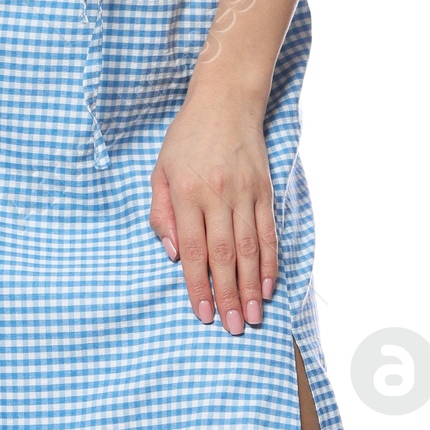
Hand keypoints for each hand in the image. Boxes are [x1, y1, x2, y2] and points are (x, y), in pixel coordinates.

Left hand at [150, 89, 278, 334]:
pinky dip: (269, 261)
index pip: (191, 249)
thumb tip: (171, 255)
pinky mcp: (264, 191)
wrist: (226, 102)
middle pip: (224, 255)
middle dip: (229, 295)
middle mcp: (218, 195)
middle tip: (233, 327)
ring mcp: (245, 194)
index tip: (202, 313)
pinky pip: (267, 232)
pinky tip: (269, 285)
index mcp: (187, 193)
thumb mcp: (160, 170)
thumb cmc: (187, 138)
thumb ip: (161, 214)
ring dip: (252, 286)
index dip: (198, 284)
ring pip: (250, 249)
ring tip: (253, 316)